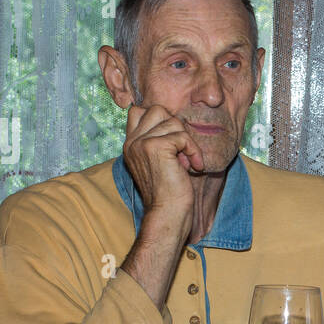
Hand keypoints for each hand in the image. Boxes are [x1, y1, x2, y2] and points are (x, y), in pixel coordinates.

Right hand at [122, 104, 203, 218]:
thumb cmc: (168, 193)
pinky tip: (193, 167)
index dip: (160, 119)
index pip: (138, 111)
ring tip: (187, 163)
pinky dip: (194, 151)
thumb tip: (174, 121)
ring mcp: (142, 143)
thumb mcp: (159, 162)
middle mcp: (132, 142)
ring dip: (187, 142)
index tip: (173, 142)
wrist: (167, 213)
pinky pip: (183, 136)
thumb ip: (159, 141)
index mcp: (130, 145)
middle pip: (157, 110)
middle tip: (181, 151)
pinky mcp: (156, 147)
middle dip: (176, 127)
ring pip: (173, 121)